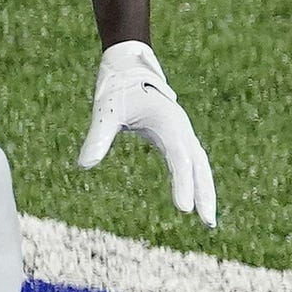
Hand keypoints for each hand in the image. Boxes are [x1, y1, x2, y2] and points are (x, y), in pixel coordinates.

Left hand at [76, 41, 218, 228]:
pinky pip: (193, 164)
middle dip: (206, 195)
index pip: (181, 159)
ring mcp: (182, 134)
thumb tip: (84, 165)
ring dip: (206, 192)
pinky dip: (197, 183)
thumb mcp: (105, 112)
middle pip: (199, 167)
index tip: (184, 209)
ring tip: (208, 223)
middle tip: (208, 224)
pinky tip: (195, 201)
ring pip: (200, 167)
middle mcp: (181, 130)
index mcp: (168, 123)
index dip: (184, 184)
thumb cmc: (117, 89)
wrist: (130, 68)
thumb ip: (97, 138)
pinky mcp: (177, 139)